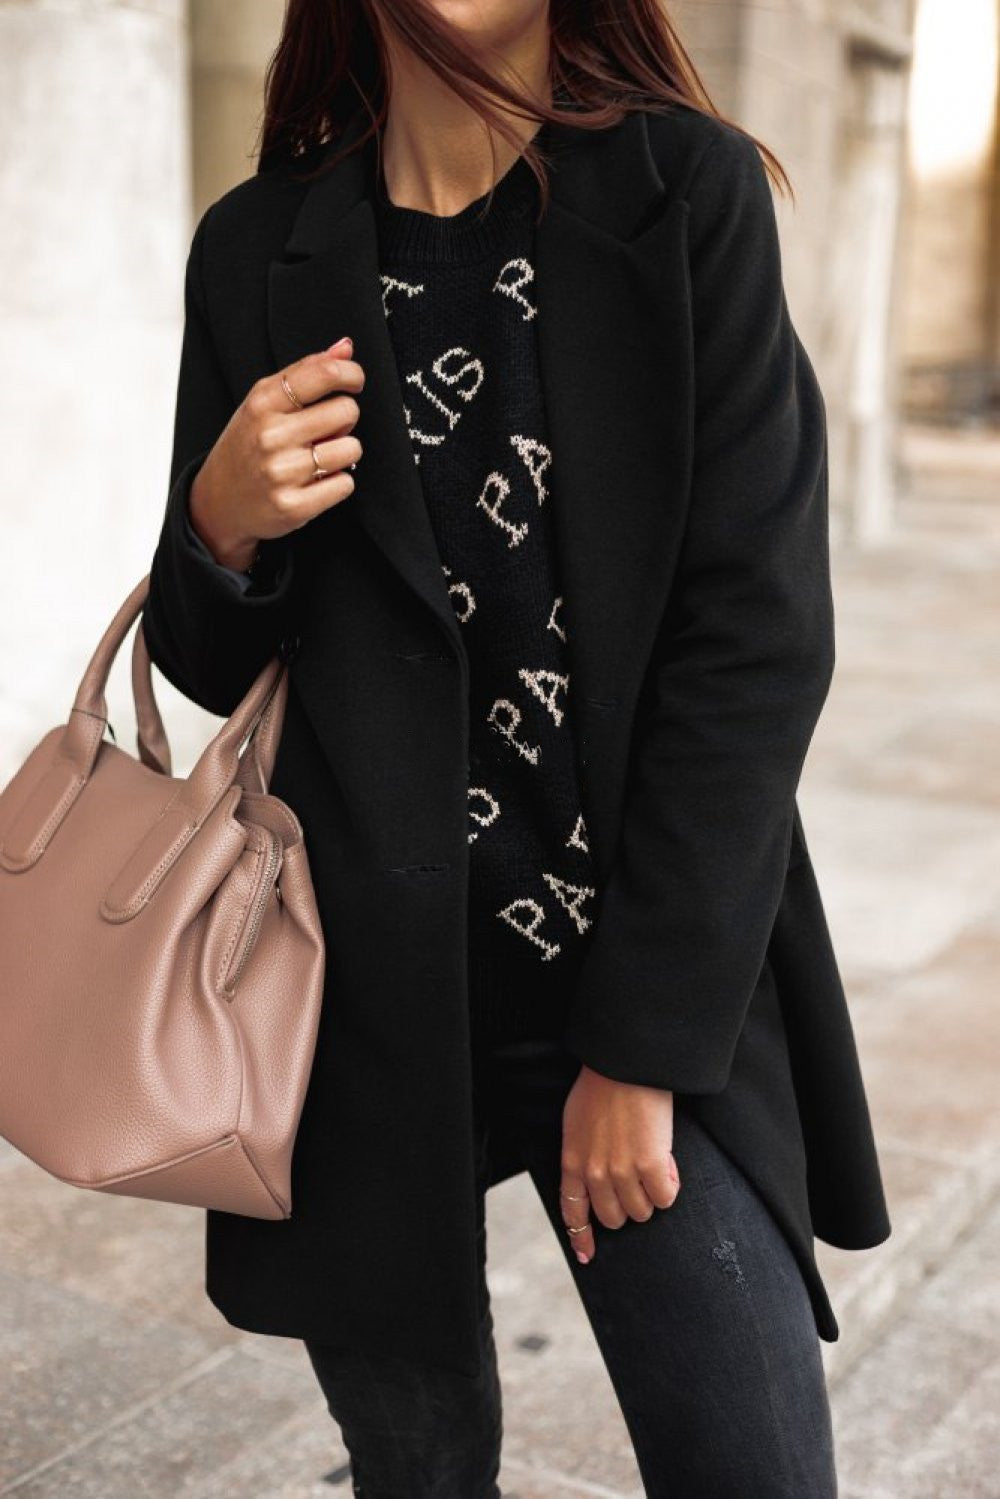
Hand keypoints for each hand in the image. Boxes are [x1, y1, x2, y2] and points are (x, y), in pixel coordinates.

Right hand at [188, 335, 364, 570]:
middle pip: (347, 411)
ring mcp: (281, 472)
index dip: (351, 375)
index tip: (353, 382)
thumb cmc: (248, 445)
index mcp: (263, 402)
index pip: (324, 372)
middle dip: (344, 419)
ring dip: (343, 453)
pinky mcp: (292, 506)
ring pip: (351, 449)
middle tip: (325, 430)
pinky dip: (338, 483)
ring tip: (319, 457)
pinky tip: (317, 482)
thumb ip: (306, 372)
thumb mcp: (264, 402)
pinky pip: (345, 484)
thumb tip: (346, 347)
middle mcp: (271, 435)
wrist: (219, 501)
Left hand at [560, 1064, 679, 1264]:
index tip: (587, 1256)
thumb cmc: (602, 1085)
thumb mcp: (577, 1123)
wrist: (625, 1064)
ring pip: (642, 1211)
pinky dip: (670, 1184)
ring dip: (651, 1193)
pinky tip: (667, 1161)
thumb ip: (582, 1154)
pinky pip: (666, 1197)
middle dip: (629, 1204)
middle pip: (615, 1218)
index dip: (582, 1237)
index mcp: (573, 1161)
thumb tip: (592, 1178)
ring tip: (654, 1161)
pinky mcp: (650, 1166)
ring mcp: (622, 1172)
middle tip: (639, 1179)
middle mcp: (595, 1174)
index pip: (573, 1212)